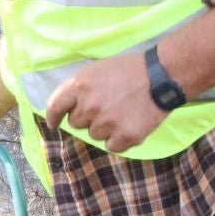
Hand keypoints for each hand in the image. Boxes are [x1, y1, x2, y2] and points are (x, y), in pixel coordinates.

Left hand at [45, 51, 167, 152]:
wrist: (162, 76)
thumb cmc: (129, 69)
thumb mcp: (98, 69)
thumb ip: (79, 88)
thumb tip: (66, 108)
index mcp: (80, 85)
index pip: (55, 106)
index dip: (53, 117)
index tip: (54, 124)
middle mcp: (89, 106)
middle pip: (76, 123)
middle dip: (87, 117)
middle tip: (106, 106)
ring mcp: (107, 123)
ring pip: (94, 135)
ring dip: (104, 128)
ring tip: (122, 112)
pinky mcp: (125, 136)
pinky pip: (112, 145)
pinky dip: (119, 139)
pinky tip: (130, 123)